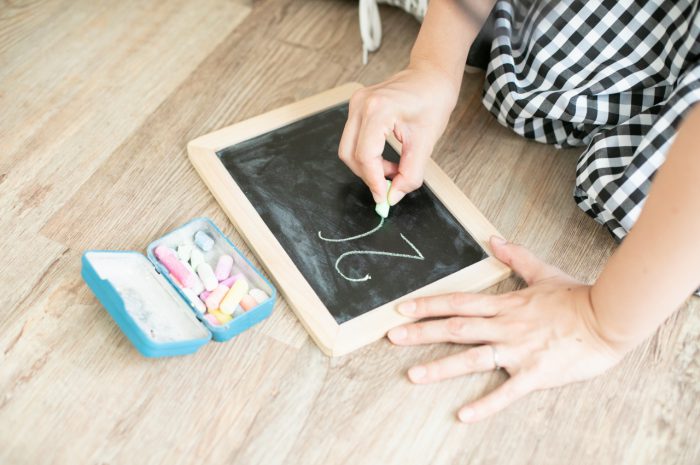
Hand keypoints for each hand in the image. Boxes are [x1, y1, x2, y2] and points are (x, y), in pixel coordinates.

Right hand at [339, 64, 457, 204]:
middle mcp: (361, 104)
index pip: (365, 156)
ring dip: (367, 166)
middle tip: (390, 186)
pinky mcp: (356, 107)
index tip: (384, 198)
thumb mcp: (426, 143)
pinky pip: (353, 140)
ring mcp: (355, 104)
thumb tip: (394, 195)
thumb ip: (410, 174)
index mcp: (378, 109)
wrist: (432, 76)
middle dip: (368, 175)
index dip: (374, 181)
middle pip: (349, 154)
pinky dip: (367, 155)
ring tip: (392, 168)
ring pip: (348, 149)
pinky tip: (385, 157)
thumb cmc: (433, 101)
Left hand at [387, 237, 628, 422]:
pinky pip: (507, 392)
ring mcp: (518, 351)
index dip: (428, 305)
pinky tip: (463, 415)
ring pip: (472, 359)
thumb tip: (494, 239)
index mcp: (505, 304)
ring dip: (441, 368)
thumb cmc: (576, 297)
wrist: (609, 318)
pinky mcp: (535, 374)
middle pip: (456, 328)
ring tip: (413, 376)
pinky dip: (485, 405)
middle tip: (392, 337)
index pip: (458, 303)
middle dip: (421, 332)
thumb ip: (516, 257)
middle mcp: (505, 326)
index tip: (402, 308)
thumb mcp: (543, 271)